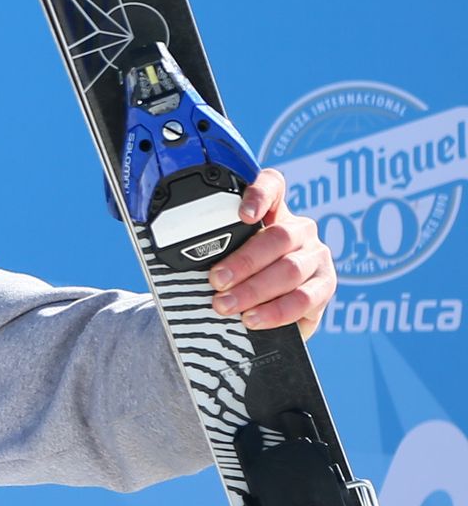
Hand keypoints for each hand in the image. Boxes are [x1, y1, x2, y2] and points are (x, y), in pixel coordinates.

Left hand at [211, 168, 337, 336]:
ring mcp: (316, 257)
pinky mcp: (325, 286)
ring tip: (227, 305)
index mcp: (274, 212)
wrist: (261, 312)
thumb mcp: (224, 257)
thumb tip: (179, 260)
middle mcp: (300, 230)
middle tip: (216, 281)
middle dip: (244, 262)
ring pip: (291, 269)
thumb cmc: (237, 276)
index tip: (243, 215)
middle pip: (279, 237)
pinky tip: (254, 318)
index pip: (273, 186)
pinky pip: (305, 298)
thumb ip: (213, 250)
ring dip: (255, 289)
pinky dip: (276, 310)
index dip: (260, 194)